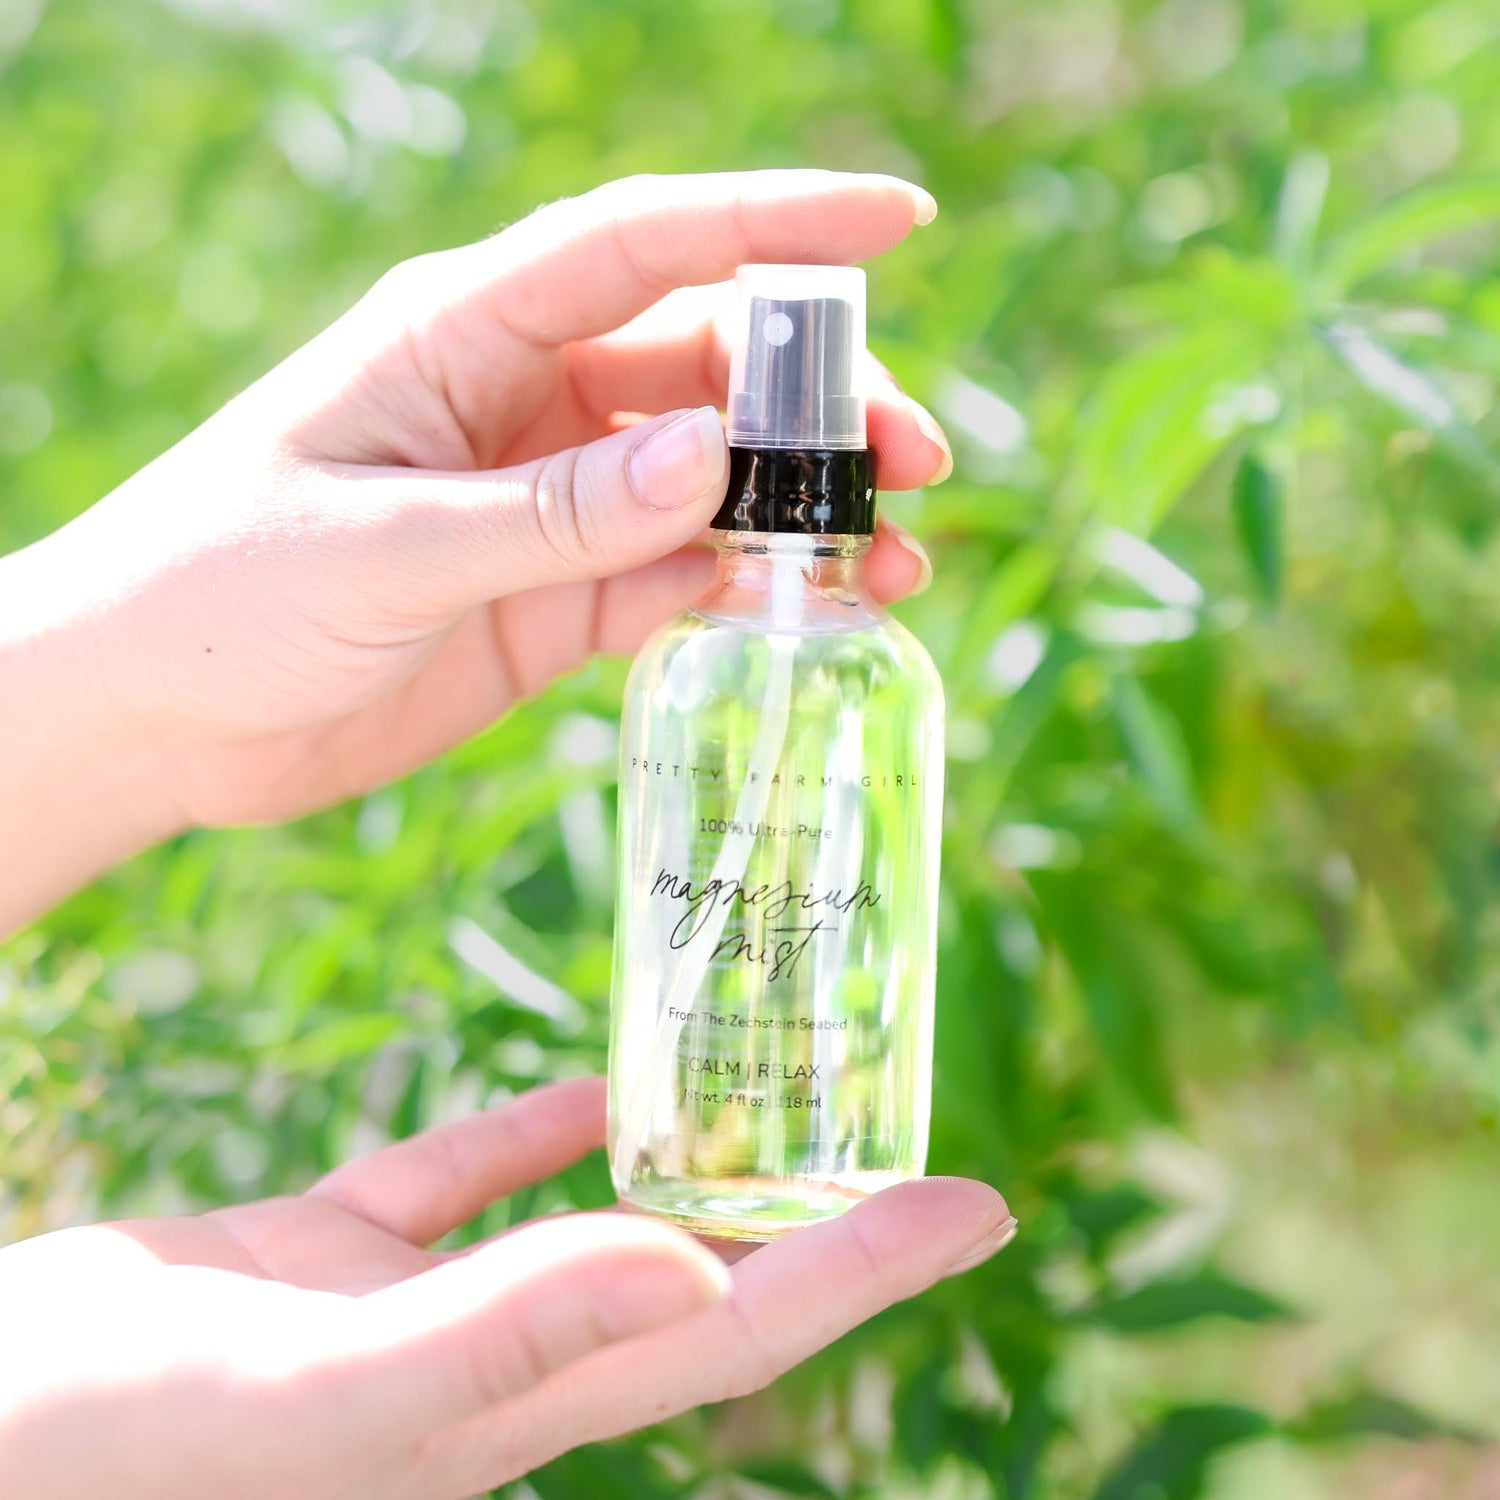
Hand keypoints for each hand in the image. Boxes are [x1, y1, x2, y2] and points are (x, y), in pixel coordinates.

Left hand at [0, 170, 949, 929]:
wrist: (154, 717)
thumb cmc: (219, 592)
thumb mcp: (378, 547)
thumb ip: (549, 514)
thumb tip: (715, 462)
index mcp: (464, 331)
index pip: (644, 244)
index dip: (775, 222)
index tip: (897, 219)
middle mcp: (523, 400)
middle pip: (709, 367)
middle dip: (819, 403)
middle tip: (910, 460)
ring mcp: (549, 503)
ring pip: (712, 480)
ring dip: (804, 509)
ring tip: (894, 556)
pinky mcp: (555, 598)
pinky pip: (676, 576)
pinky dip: (749, 588)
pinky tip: (814, 611)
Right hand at [0, 1078, 1011, 1497]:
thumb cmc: (121, 1449)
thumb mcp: (321, 1396)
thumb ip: (506, 1339)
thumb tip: (700, 1281)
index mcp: (515, 1407)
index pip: (739, 1331)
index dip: (868, 1269)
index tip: (981, 1201)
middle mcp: (488, 1361)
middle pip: (696, 1278)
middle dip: (815, 1222)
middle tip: (912, 1143)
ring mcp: (409, 1304)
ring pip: (588, 1221)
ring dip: (686, 1168)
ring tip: (775, 1095)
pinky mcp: (332, 1252)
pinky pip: (469, 1180)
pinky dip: (537, 1129)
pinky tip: (598, 1076)